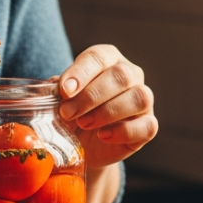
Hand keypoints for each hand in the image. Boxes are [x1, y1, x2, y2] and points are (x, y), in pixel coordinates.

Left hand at [57, 44, 156, 170]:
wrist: (83, 145)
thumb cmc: (72, 114)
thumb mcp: (60, 100)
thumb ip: (56, 91)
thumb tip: (54, 85)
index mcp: (107, 59)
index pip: (98, 57)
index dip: (81, 72)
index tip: (64, 91)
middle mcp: (130, 74)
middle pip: (121, 76)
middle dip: (91, 95)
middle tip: (68, 112)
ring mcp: (143, 100)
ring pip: (139, 98)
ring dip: (108, 112)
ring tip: (83, 123)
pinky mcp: (148, 126)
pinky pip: (146, 126)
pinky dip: (124, 131)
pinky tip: (103, 135)